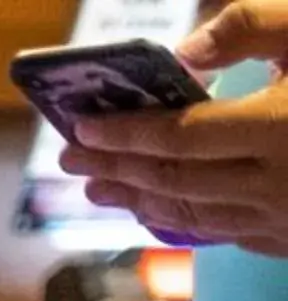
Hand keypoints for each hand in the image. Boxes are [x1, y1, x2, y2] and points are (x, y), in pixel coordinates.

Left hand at [57, 8, 287, 256]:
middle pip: (176, 182)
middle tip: (70, 160)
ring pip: (196, 216)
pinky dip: (183, 221)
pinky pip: (229, 234)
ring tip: (99, 187)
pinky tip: (158, 209)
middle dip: (116, 170)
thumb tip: (182, 56)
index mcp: (283, 128)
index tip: (76, 130)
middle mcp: (283, 184)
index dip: (123, 134)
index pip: (180, 138)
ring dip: (139, 201)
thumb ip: (248, 30)